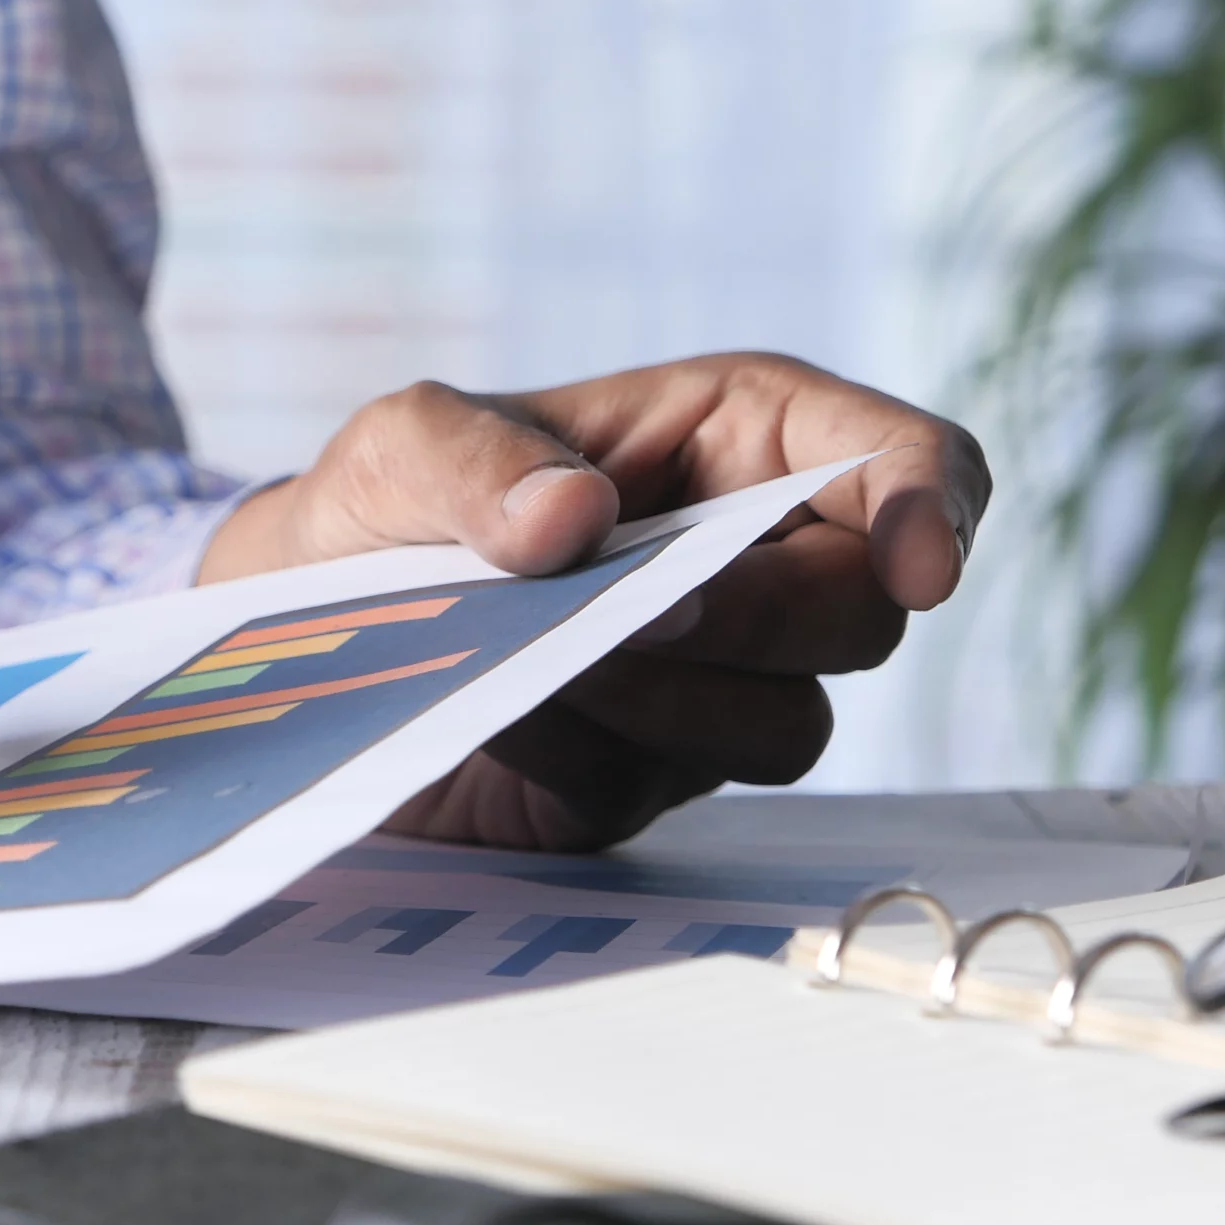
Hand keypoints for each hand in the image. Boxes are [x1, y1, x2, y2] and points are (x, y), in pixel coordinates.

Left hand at [199, 355, 990, 849]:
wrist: (290, 643)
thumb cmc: (373, 507)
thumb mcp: (399, 444)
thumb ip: (477, 461)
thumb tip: (574, 522)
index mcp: (732, 439)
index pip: (898, 458)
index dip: (934, 508)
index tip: (921, 573)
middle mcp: (748, 560)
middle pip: (863, 615)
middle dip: (760, 620)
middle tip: (634, 613)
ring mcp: (711, 681)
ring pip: (788, 725)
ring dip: (669, 700)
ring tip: (546, 657)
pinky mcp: (649, 777)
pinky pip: (671, 786)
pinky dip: (590, 752)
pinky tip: (505, 712)